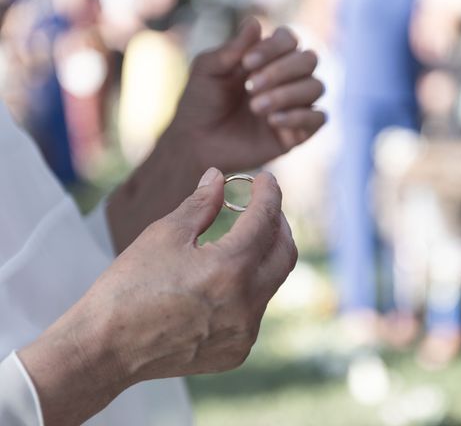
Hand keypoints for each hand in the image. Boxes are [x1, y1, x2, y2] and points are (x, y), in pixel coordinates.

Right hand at [20, 169, 296, 425]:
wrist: (106, 349)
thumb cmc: (129, 287)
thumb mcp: (164, 235)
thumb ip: (200, 204)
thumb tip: (218, 178)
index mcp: (229, 269)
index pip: (265, 220)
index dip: (269, 193)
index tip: (265, 179)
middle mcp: (246, 304)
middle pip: (284, 253)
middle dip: (278, 224)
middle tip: (263, 208)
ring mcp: (244, 332)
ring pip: (272, 283)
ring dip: (264, 256)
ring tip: (242, 240)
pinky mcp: (237, 351)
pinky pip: (256, 311)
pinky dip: (250, 287)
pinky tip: (226, 279)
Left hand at [170, 18, 325, 172]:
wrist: (197, 144)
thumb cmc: (200, 103)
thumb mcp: (208, 70)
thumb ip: (232, 49)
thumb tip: (254, 22)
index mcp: (268, 59)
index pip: (289, 40)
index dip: (273, 47)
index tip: (246, 63)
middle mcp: (287, 79)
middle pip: (309, 60)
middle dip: (281, 71)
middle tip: (250, 87)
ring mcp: (295, 105)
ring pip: (315, 87)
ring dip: (287, 94)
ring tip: (255, 107)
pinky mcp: (298, 132)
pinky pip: (319, 117)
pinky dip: (298, 116)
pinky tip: (272, 121)